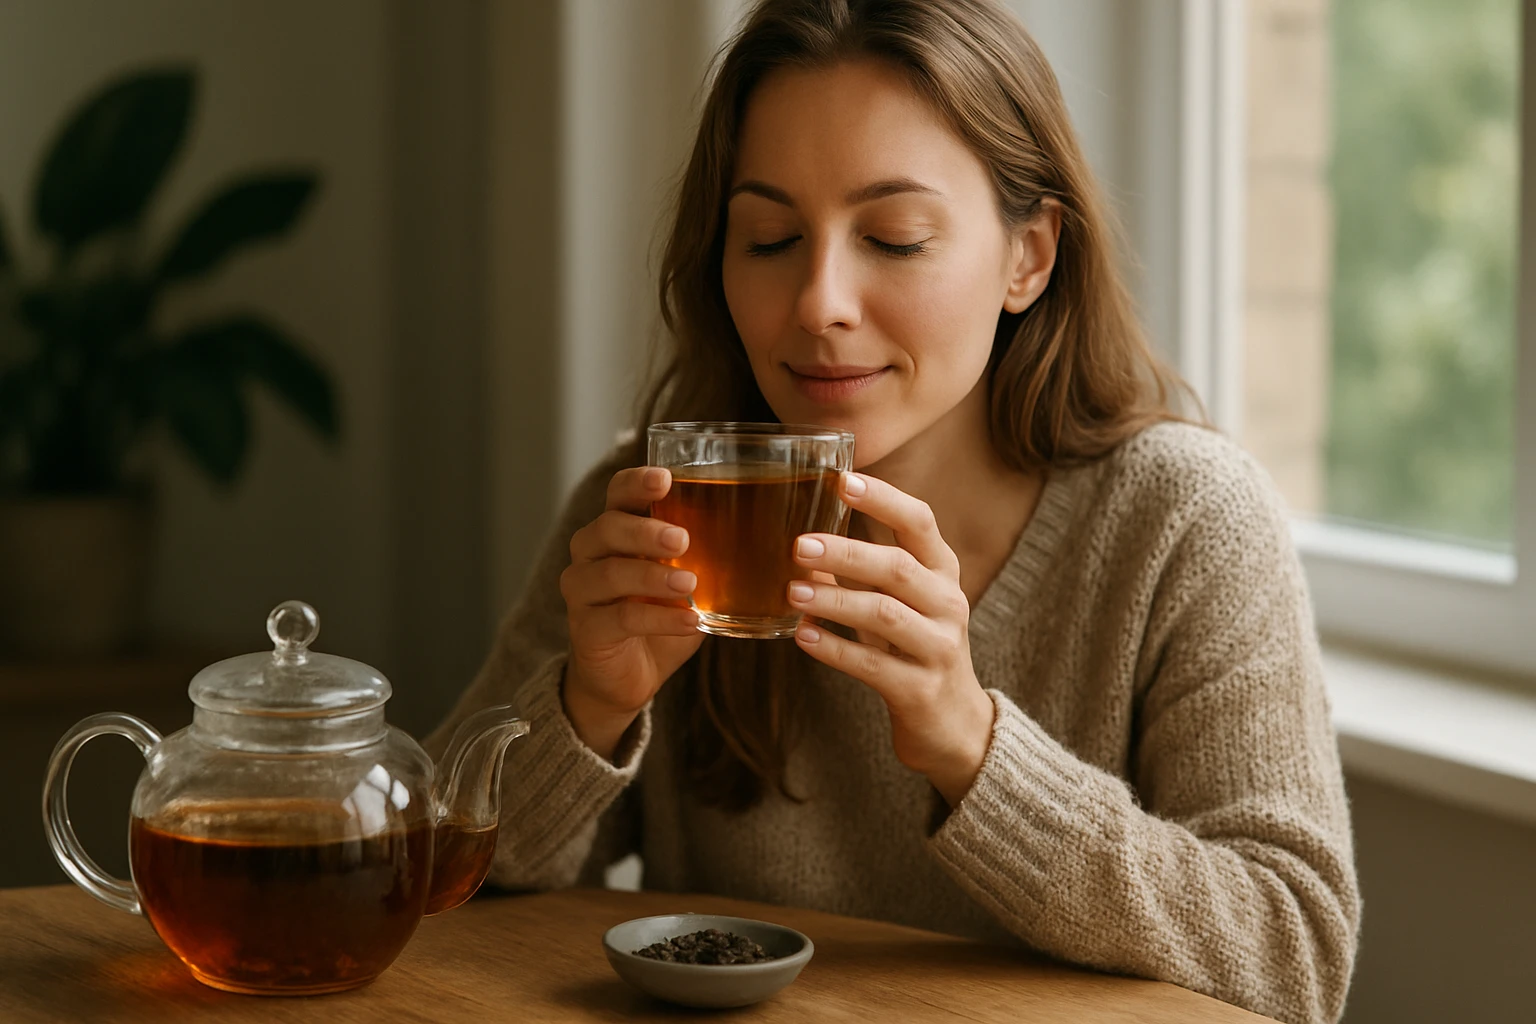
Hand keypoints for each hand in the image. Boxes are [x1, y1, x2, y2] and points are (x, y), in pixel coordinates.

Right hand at [559, 466, 703, 759]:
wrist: (629, 674)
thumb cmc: (662, 614)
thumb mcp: (690, 575)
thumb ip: (713, 551)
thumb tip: (782, 531)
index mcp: (616, 528)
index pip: (619, 492)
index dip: (637, 482)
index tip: (666, 479)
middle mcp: (591, 552)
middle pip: (608, 528)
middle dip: (646, 531)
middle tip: (683, 539)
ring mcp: (582, 591)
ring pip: (611, 573)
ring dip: (653, 577)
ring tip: (690, 584)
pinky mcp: (587, 630)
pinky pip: (621, 619)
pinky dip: (659, 620)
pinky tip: (691, 621)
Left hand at [788, 472, 994, 805]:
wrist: (952, 723)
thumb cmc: (914, 647)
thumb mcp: (896, 602)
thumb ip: (859, 572)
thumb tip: (800, 541)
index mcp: (941, 572)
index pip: (919, 522)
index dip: (883, 499)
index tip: (842, 479)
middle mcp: (947, 604)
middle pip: (898, 568)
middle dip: (847, 554)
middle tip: (799, 545)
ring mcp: (939, 648)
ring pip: (886, 615)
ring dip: (835, 601)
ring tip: (792, 591)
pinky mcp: (921, 690)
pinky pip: (874, 666)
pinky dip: (835, 650)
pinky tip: (803, 637)